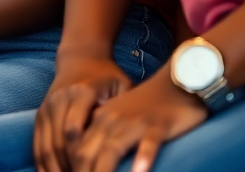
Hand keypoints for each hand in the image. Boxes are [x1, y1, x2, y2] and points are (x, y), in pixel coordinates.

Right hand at [34, 56, 131, 171]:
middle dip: (70, 171)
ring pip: (46, 147)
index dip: (82, 159)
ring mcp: (47, 106)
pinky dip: (43, 165)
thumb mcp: (122, 85)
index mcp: (81, 92)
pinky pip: (37, 144)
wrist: (81, 57)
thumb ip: (125, 110)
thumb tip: (135, 142)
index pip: (75, 132)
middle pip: (59, 144)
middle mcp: (60, 99)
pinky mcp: (40, 113)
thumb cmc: (107, 75)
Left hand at [72, 68, 206, 171]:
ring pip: (111, 151)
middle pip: (86, 154)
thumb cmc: (146, 106)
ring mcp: (134, 123)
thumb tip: (86, 162)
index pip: (74, 150)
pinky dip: (143, 159)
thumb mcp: (118, 120)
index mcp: (98, 120)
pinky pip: (148, 144)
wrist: (174, 81)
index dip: (70, 169)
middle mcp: (111, 121)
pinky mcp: (157, 126)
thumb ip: (102, 138)